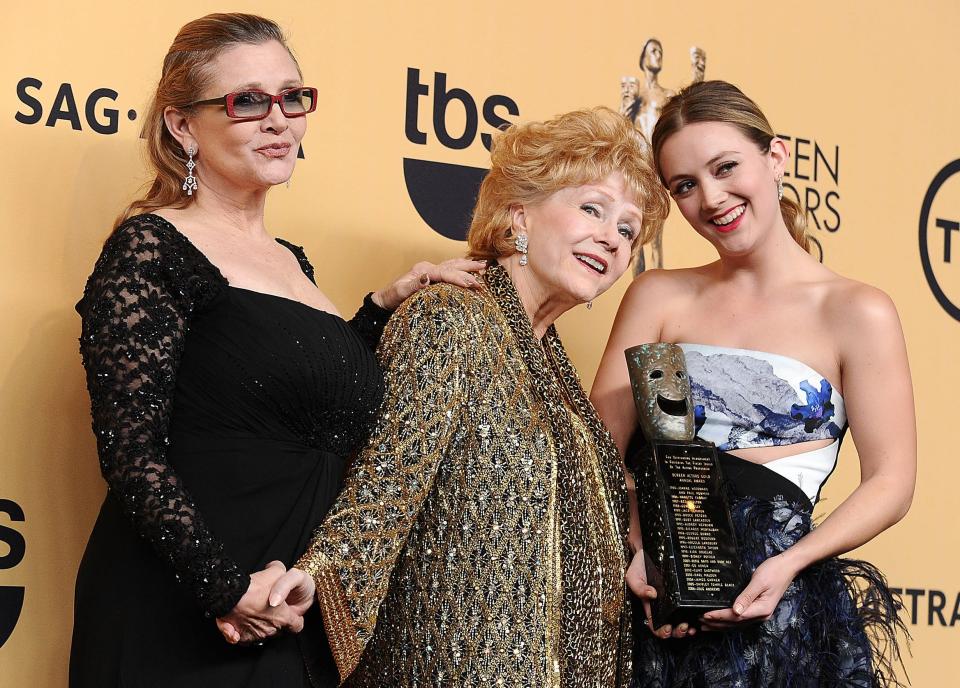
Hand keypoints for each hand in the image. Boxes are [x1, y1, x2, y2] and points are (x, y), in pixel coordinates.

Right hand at [215, 561, 305, 644]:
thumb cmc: (253, 587)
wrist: (229, 596)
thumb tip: (279, 569)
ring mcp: (256, 635)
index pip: (297, 626)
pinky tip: (242, 623)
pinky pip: (246, 638)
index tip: (292, 614)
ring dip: (260, 625)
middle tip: (270, 609)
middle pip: (279, 630)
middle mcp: (271, 630)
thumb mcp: (276, 572)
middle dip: (277, 621)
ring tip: (255, 613)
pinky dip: (244, 633)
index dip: (296, 619)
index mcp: (283, 618)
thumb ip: (281, 571)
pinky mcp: (242, 638)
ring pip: (263, 634)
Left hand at [372, 259, 487, 310]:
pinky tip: (469, 273)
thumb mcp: (400, 293)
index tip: (473, 284)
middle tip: (484, 270)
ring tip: (482, 267)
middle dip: (468, 268)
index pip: (445, 272)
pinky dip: (460, 270)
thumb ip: (413, 285)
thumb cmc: (391, 298)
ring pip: (452, 265)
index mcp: (422, 270)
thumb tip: (427, 278)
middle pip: (452, 265)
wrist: (384, 301)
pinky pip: (449, 271)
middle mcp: (427, 268)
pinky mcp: (431, 278)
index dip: (459, 278)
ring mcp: (429, 272)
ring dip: (467, 266)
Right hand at [626, 549, 694, 638]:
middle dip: (678, 633)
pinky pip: (691, 608)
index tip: (667, 628)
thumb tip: (652, 595)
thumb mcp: (634, 576)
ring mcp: (675, 601)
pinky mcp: (684, 593)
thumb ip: (639, 588)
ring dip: (688, 629)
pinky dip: (695, 615)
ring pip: (683, 620)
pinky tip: (698, 616)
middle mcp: (664, 606)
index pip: (656, 626)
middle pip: (672, 627)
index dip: (662, 632)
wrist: (650, 550)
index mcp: (651, 606)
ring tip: (692, 627)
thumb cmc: (640, 565)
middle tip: (683, 627)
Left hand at [700, 554, 796, 630]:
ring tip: (705, 625)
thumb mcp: (759, 582)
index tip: (705, 615)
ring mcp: (760, 614)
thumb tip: (735, 611)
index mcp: (761, 610)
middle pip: (735, 623)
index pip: (736, 616)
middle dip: (717, 623)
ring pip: (737, 623)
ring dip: (721, 625)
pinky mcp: (757, 609)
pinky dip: (729, 620)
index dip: (719, 616)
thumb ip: (746, 596)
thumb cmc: (774, 571)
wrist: (787, 567)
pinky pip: (740, 618)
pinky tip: (720, 620)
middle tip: (699, 622)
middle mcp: (761, 615)